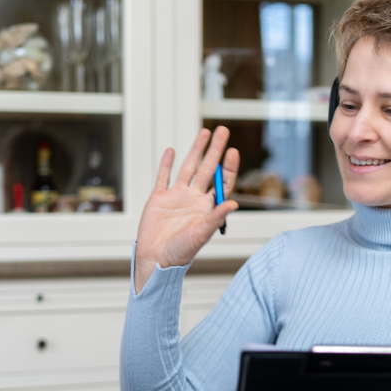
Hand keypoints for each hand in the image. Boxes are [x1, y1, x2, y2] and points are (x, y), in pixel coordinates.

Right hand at [134, 127, 239, 293]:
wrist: (156, 259)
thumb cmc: (180, 252)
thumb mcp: (201, 234)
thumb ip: (216, 217)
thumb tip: (234, 203)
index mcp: (207, 207)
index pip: (222, 182)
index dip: (228, 167)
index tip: (233, 151)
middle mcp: (194, 199)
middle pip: (208, 169)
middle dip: (215, 150)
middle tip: (223, 131)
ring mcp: (177, 197)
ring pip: (188, 168)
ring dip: (196, 150)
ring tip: (204, 132)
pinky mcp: (159, 198)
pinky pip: (164, 177)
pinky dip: (166, 164)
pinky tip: (171, 151)